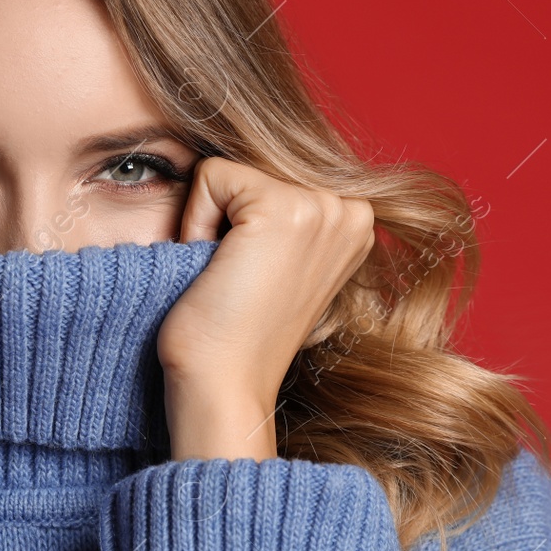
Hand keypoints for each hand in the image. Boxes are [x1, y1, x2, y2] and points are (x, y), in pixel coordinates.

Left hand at [157, 156, 375, 460]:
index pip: (268, 179)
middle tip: (237, 281)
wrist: (224, 384)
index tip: (252, 280)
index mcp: (355, 223)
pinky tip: (214, 269)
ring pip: (231, 173)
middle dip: (227, 220)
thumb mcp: (278, 266)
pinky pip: (210, 176)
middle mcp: (352, 210)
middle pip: (251, 170)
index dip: (241, 225)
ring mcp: (323, 207)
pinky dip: (195, 220)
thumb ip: (285, 221)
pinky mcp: (283, 206)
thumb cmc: (238, 335)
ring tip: (228, 277)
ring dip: (211, 223)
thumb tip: (258, 167)